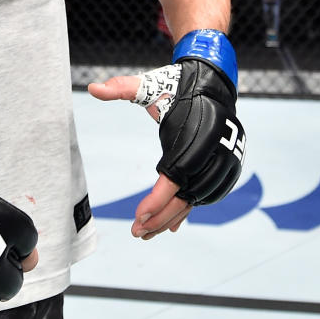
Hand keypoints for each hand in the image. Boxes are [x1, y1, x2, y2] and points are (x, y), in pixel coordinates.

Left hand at [90, 30, 245, 221]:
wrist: (212, 86)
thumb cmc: (175, 88)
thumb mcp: (148, 85)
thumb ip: (120, 87)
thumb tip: (91, 88)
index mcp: (195, 138)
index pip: (175, 179)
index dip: (156, 200)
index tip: (137, 216)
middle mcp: (214, 155)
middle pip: (186, 198)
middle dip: (160, 219)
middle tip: (136, 232)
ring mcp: (225, 164)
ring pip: (196, 202)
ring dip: (171, 219)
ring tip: (148, 232)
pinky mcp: (228, 169)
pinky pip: (207, 197)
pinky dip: (188, 211)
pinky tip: (171, 225)